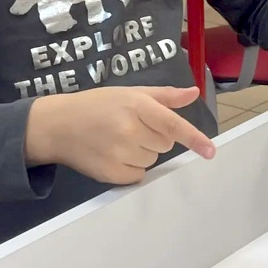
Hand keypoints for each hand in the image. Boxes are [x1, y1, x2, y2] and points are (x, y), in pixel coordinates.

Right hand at [25, 86, 215, 183]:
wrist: (57, 125)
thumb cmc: (97, 105)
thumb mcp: (130, 93)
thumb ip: (164, 96)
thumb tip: (194, 93)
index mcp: (137, 106)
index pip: (172, 125)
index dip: (194, 138)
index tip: (210, 152)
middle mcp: (129, 130)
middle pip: (166, 143)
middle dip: (155, 136)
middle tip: (131, 127)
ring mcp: (119, 154)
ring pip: (153, 159)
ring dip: (143, 152)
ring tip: (118, 139)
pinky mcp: (111, 174)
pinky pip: (138, 175)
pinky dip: (132, 168)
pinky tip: (114, 154)